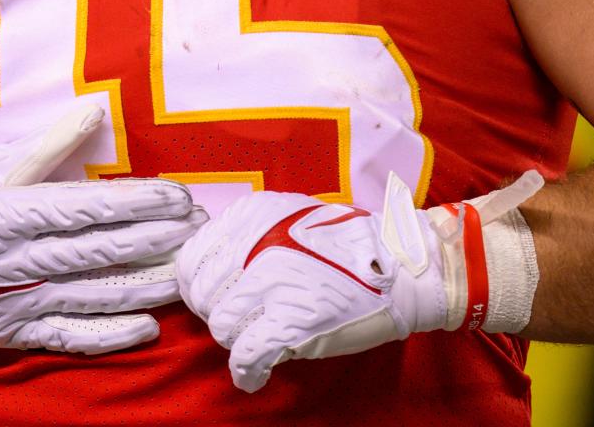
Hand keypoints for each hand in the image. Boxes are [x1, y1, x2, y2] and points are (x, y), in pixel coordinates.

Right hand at [0, 106, 205, 362]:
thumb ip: (45, 147)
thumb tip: (93, 111)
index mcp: (7, 213)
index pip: (87, 208)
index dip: (137, 204)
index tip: (178, 196)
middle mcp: (15, 263)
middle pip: (100, 253)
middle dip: (156, 241)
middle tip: (201, 230)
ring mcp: (15, 303)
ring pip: (93, 296)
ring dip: (146, 285)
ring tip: (188, 273)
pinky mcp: (12, 333)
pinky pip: (68, 338)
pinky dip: (109, 335)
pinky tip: (146, 327)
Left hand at [176, 170, 541, 392]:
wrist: (400, 264)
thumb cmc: (348, 243)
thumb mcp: (289, 217)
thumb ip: (249, 235)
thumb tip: (215, 263)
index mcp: (252, 218)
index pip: (193, 260)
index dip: (198, 286)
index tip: (211, 298)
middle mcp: (256, 247)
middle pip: (204, 297)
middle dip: (217, 314)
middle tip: (240, 321)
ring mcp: (274, 285)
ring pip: (222, 328)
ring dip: (237, 340)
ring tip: (257, 340)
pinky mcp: (293, 322)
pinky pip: (247, 357)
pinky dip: (247, 372)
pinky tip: (256, 375)